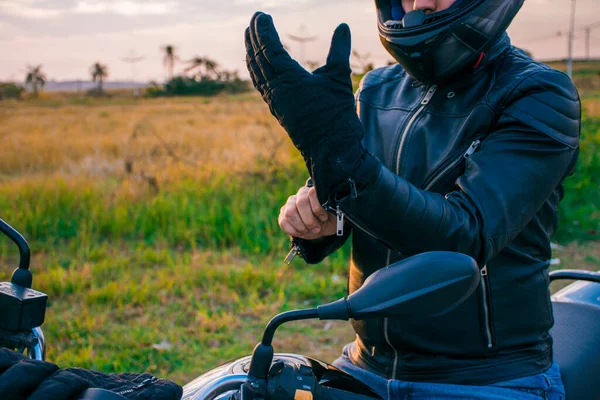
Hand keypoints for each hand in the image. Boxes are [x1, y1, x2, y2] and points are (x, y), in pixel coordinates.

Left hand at [245, 12, 379, 206]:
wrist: (331, 149)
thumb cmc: (336, 115)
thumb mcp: (339, 78)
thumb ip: (339, 50)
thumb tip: (342, 26)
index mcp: (289, 79)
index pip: (270, 49)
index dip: (264, 31)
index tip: (261, 17)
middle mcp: (276, 90)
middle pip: (258, 59)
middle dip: (254, 38)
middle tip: (253, 20)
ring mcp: (274, 102)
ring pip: (257, 73)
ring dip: (251, 53)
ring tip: (249, 38)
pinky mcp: (277, 110)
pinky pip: (261, 86)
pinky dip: (256, 71)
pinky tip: (257, 67)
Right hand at [279, 186, 337, 239]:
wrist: (322, 227)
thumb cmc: (330, 219)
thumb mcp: (336, 214)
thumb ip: (332, 208)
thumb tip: (327, 207)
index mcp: (314, 191)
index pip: (312, 193)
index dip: (318, 209)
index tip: (324, 218)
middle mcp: (301, 194)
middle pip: (301, 203)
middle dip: (309, 220)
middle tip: (316, 229)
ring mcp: (290, 203)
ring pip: (290, 213)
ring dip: (301, 226)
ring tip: (308, 231)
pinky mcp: (283, 214)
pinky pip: (283, 222)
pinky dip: (292, 230)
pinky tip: (301, 232)